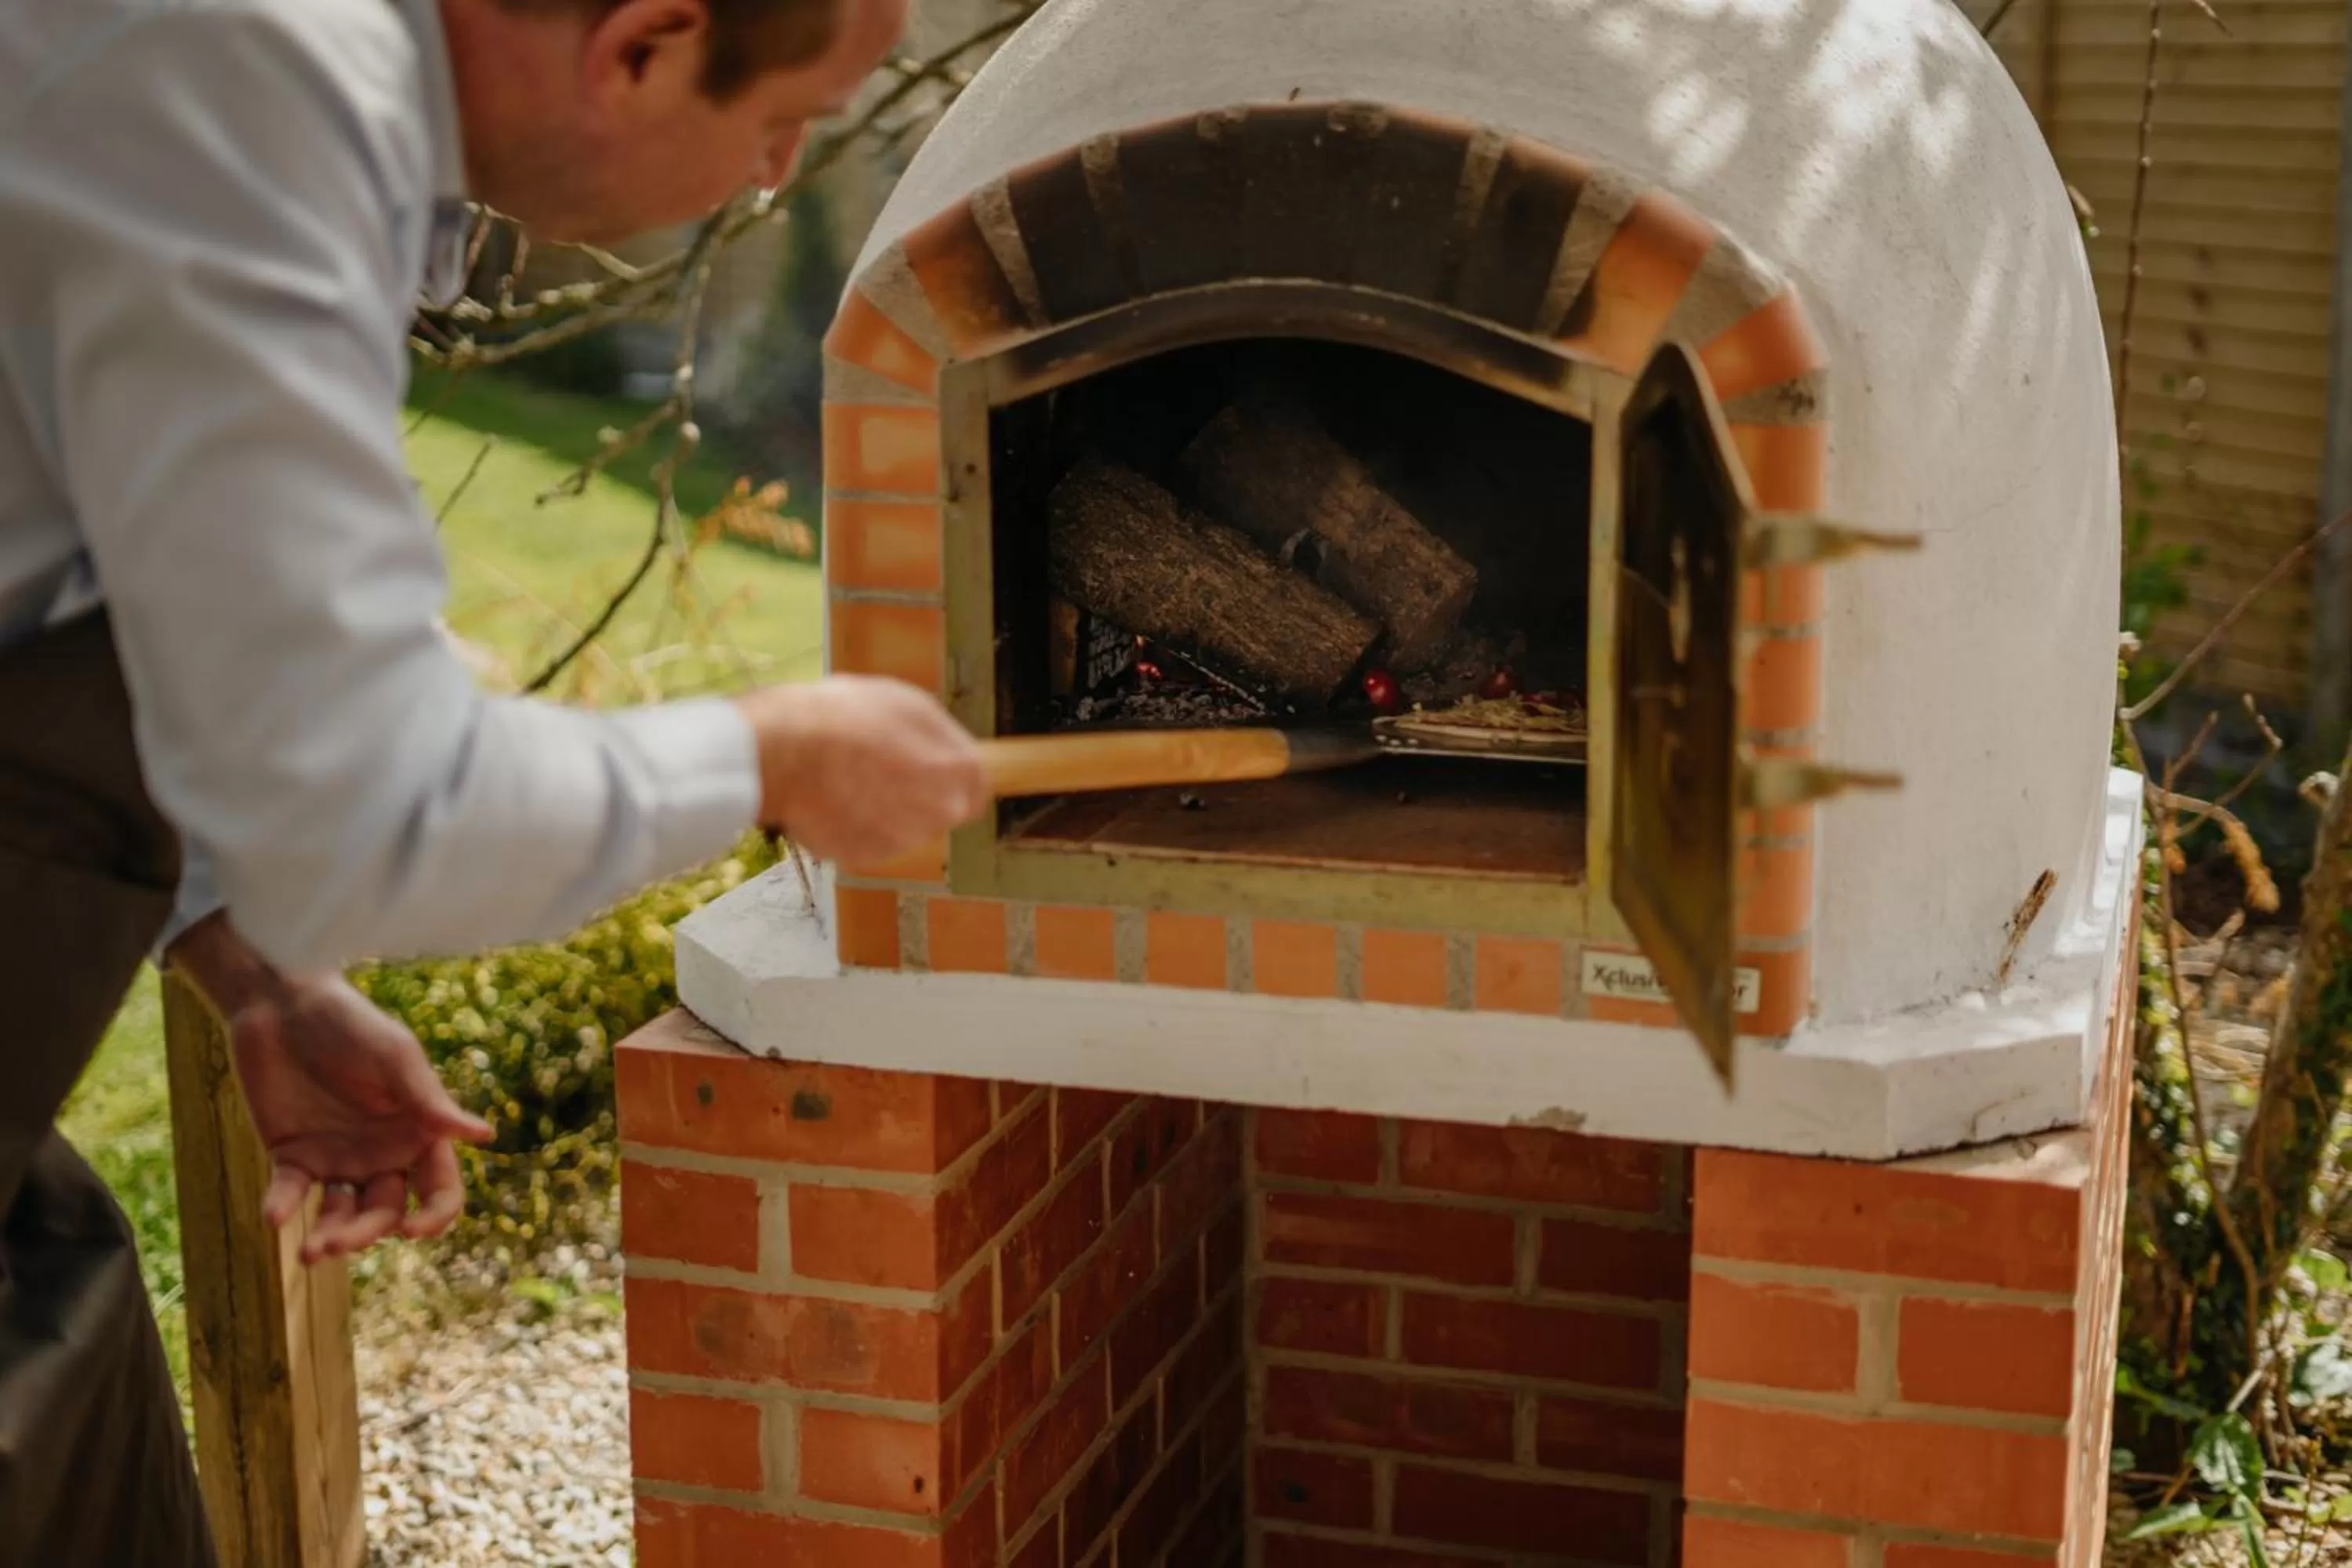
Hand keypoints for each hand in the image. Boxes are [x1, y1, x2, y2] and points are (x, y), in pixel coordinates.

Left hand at [230, 974, 493, 1262]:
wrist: (281, 1005)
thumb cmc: (350, 1024)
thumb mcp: (395, 1058)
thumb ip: (429, 1101)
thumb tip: (484, 1136)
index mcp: (418, 1133)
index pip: (440, 1189)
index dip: (434, 1216)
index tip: (412, 1231)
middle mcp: (383, 1153)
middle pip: (386, 1212)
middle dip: (365, 1233)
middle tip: (336, 1244)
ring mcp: (337, 1158)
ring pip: (341, 1213)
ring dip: (329, 1235)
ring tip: (310, 1251)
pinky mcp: (292, 1156)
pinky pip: (290, 1192)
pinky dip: (282, 1206)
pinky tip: (274, 1216)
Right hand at [734, 675, 988, 864]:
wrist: (787, 751)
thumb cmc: (846, 715)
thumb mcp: (905, 702)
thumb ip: (936, 735)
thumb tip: (943, 751)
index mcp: (958, 772)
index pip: (976, 788)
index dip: (951, 777)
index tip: (930, 770)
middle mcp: (939, 814)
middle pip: (937, 810)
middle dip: (915, 794)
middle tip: (879, 769)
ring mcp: (901, 840)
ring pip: (900, 827)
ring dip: (881, 811)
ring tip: (845, 778)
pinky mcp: (862, 857)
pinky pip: (863, 840)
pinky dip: (850, 825)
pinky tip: (827, 798)